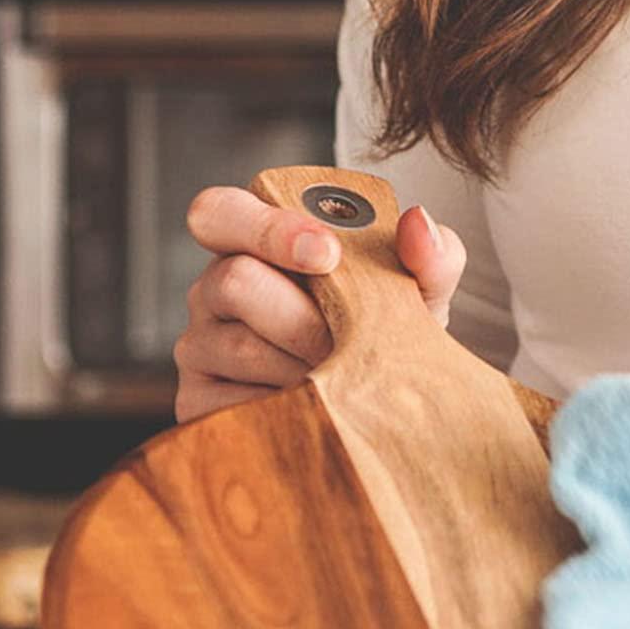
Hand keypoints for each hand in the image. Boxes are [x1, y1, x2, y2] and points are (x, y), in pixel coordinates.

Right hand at [174, 185, 466, 422]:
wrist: (383, 416)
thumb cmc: (386, 339)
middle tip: (349, 345)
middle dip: (305, 318)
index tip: (328, 255)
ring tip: (343, 384)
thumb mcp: (417, 297)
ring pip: (242, 347)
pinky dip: (288, 409)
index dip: (267, 228)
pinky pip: (234, 402)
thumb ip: (429, 256)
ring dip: (306, 369)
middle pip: (236, 281)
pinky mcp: (200, 402)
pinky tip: (318, 412)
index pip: (219, 212)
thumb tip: (419, 223)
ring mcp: (200, 346)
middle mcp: (214, 289)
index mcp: (254, 244)